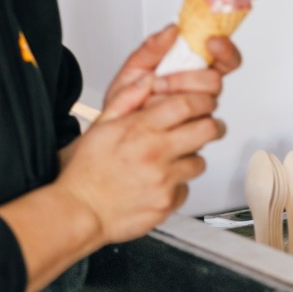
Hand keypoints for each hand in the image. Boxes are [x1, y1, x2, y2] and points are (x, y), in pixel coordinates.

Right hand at [57, 89, 226, 242]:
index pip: (188, 104)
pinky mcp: (166, 204)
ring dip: (191, 157)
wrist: (80, 211)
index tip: (203, 102)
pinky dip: (178, 185)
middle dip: (212, 125)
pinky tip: (160, 182)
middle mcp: (156, 154)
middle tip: (209, 125)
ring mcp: (164, 181)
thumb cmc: (86, 170)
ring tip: (173, 159)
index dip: (202, 100)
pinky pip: (186, 188)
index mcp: (140, 130)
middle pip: (207, 129)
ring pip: (200, 161)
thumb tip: (147, 80)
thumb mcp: (100, 125)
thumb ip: (127, 99)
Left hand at [99, 25, 240, 121]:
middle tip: (160, 80)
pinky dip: (173, 119)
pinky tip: (157, 115)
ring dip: (176, 98)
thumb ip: (153, 47)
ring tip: (153, 97)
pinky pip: (195, 127)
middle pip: (216, 81)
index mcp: (194, 68)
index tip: (212, 41)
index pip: (224, 57)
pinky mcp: (194, 132)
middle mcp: (201, 90)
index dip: (225, 50)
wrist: (114, 127)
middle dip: (187, 79)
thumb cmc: (128, 97)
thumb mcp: (135, 66)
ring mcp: (199, 112)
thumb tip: (173, 28)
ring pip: (206, 103)